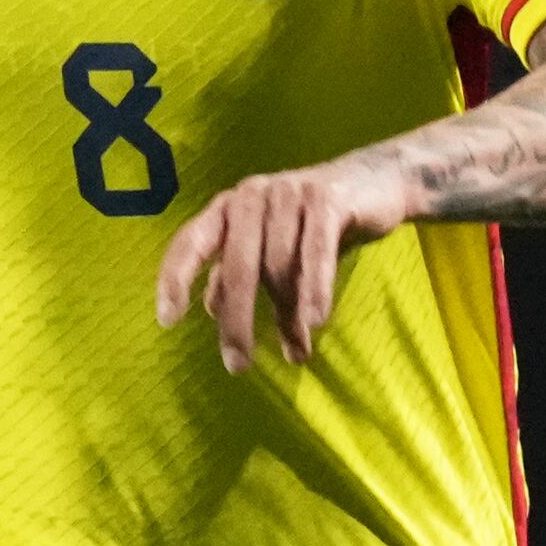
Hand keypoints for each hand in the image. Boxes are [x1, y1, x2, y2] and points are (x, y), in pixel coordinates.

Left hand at [153, 151, 419, 372]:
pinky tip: (315, 322)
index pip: (190, 242)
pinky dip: (315, 289)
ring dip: (287, 314)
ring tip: (297, 351)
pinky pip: (316, 253)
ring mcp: (288, 193)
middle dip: (236, 321)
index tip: (168, 321)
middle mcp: (251, 196)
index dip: (175, 280)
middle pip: (237, 267)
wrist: (377, 180)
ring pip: (280, 267)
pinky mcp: (326, 199)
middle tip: (238, 365)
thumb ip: (241, 276)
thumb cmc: (313, 222)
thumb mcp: (274, 250)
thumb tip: (213, 311)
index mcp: (228, 207)